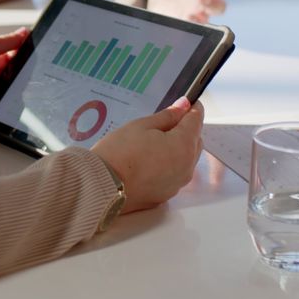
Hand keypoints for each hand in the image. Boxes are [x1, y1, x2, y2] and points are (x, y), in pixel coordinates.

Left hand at [0, 28, 28, 132]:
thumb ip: (2, 42)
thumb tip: (24, 32)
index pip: (19, 53)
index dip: (30, 51)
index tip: (43, 48)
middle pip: (23, 72)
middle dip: (31, 71)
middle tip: (36, 70)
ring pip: (23, 90)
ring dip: (26, 87)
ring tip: (26, 85)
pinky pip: (16, 107)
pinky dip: (20, 104)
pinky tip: (20, 100)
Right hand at [91, 97, 203, 213]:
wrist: (101, 187)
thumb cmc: (119, 152)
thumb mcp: (142, 126)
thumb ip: (167, 116)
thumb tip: (184, 106)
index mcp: (183, 145)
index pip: (197, 120)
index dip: (191, 109)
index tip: (186, 103)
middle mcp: (187, 167)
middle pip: (195, 141)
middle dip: (186, 130)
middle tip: (163, 123)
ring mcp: (177, 184)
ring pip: (186, 160)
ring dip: (178, 149)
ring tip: (152, 144)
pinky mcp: (166, 195)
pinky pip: (174, 175)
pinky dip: (168, 166)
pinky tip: (148, 162)